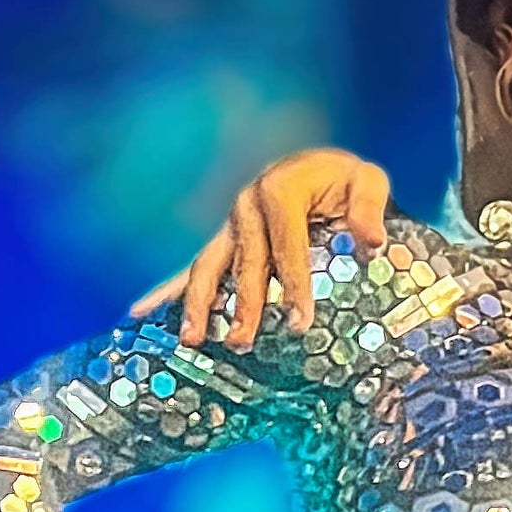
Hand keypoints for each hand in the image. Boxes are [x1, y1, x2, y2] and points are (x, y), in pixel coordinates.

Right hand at [129, 149, 392, 351]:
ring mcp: (232, 224)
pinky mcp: (226, 240)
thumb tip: (370, 242)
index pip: (286, 246)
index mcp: (279, 189)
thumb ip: (368, 209)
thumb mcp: (367, 183)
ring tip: (193, 338)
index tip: (299, 322)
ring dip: (200, 304)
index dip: (292, 285)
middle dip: (244, 304)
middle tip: (244, 340)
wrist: (321, 171)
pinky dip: (170, 291)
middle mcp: (247, 205)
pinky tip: (141, 312)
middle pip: (245, 262)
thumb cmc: (345, 182)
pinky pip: (196, 268)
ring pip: (210, 266)